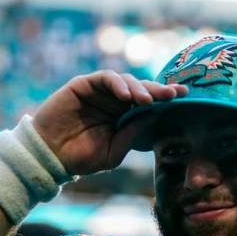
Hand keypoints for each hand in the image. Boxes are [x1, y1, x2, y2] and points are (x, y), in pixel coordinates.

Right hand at [32, 71, 187, 174]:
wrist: (50, 156)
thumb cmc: (81, 157)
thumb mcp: (114, 151)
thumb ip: (133, 135)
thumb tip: (155, 118)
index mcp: (125, 116)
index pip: (150, 104)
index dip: (167, 98)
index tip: (186, 97)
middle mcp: (115, 101)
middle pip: (143, 89)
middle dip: (160, 90)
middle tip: (174, 94)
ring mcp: (100, 92)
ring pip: (127, 80)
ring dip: (140, 89)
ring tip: (148, 101)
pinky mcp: (84, 85)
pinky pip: (106, 78)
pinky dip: (118, 84)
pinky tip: (127, 97)